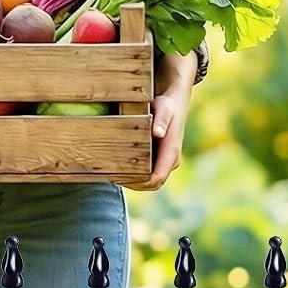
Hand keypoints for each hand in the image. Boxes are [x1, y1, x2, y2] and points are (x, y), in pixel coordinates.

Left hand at [126, 73, 193, 192]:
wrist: (175, 103)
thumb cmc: (167, 105)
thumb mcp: (164, 109)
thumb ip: (161, 120)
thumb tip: (158, 132)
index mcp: (172, 153)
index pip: (157, 178)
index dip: (140, 182)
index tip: (121, 177)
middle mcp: (171, 161)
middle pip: (152, 184)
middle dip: (134, 184)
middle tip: (113, 177)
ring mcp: (165, 162)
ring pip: (150, 182)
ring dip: (133, 182)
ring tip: (114, 175)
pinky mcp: (160, 159)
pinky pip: (149, 175)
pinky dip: (136, 176)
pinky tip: (120, 169)